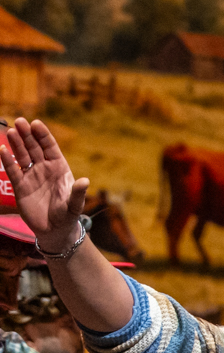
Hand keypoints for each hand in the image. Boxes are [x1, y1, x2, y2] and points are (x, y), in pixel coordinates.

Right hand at [1, 119, 87, 252]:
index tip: (36, 123)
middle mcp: (44, 168)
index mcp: (60, 168)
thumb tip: (85, 181)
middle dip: (27, 135)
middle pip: (34, 147)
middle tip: (20, 121)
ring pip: (22, 156)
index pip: (50, 147)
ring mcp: (31, 176)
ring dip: (17, 144)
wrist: (55, 230)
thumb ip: (78, 193)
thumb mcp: (75, 204)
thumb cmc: (68, 215)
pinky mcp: (20, 186)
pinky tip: (2, 149)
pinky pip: (13, 171)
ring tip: (12, 132)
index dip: (43, 135)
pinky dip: (7, 160)